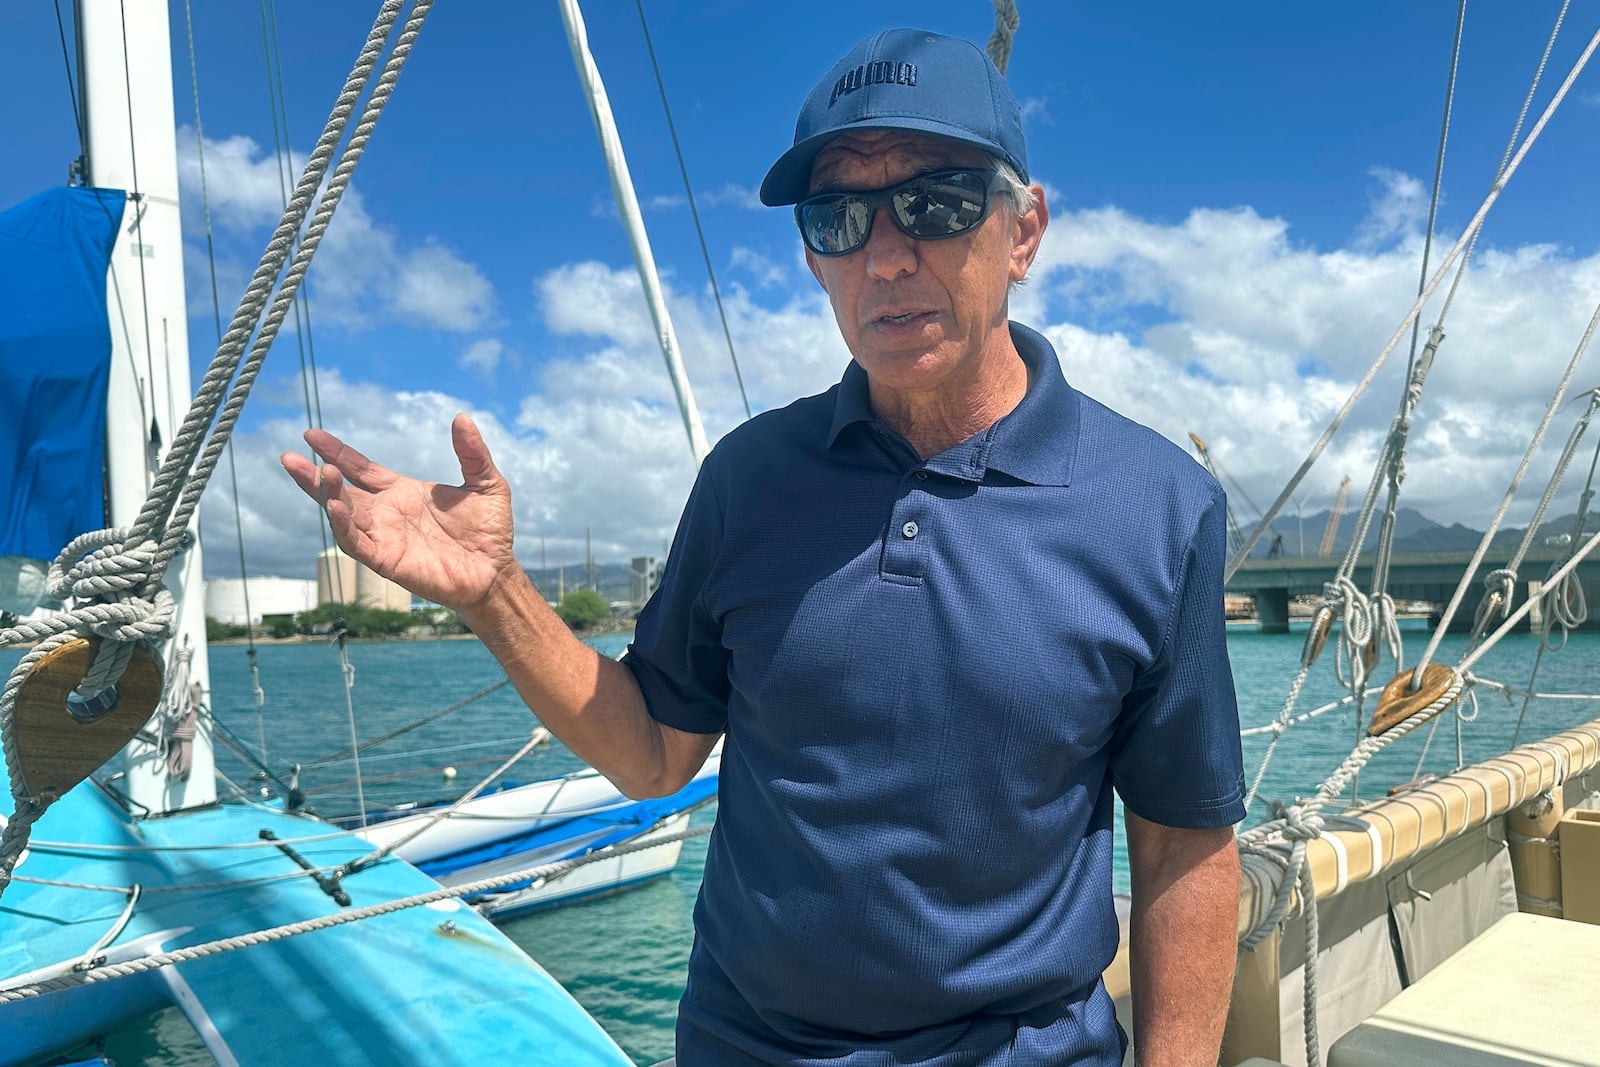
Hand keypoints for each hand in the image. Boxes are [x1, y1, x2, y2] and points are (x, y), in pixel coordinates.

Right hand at [280, 413, 518, 614]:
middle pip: (341, 491)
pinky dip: (343, 525)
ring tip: (319, 473)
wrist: (496, 571)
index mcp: (402, 493)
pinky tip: (335, 506)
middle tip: (289, 458)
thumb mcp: (486, 484)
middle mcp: (386, 514)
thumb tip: (462, 417)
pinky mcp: (387, 561)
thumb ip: (472, 453)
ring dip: (327, 496)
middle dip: (315, 476)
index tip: (311, 435)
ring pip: (343, 516)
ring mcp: (384, 537)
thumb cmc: (490, 531)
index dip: (337, 452)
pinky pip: (357, 543)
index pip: (361, 469)